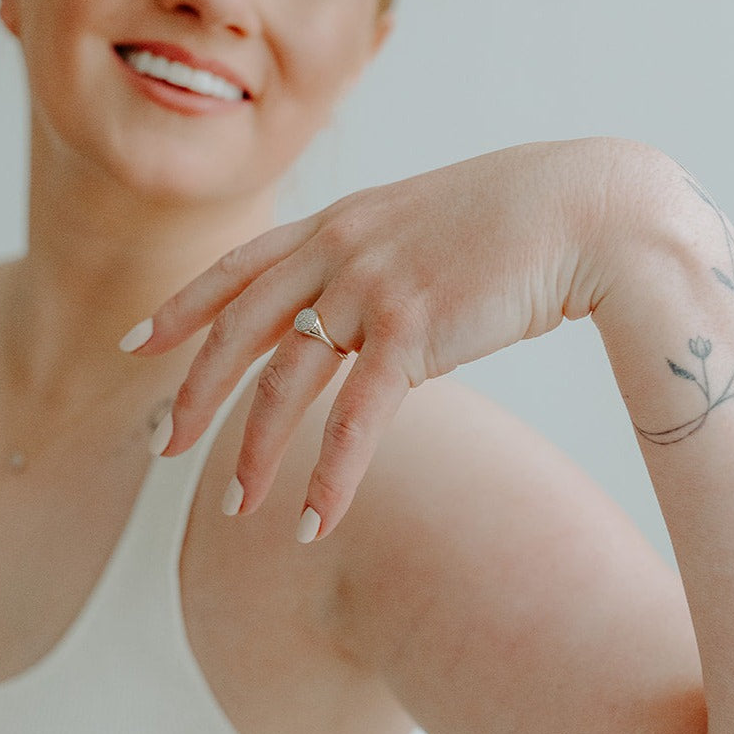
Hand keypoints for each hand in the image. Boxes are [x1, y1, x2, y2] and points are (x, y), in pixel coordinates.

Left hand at [130, 137, 642, 539]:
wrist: (594, 208)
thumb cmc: (528, 221)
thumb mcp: (433, 229)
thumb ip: (386, 266)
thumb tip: (371, 325)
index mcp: (341, 222)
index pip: (239, 266)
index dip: (183, 308)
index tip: (140, 344)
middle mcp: (341, 247)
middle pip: (240, 331)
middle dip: (196, 395)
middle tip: (164, 449)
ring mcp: (372, 285)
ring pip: (285, 383)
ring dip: (256, 454)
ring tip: (235, 510)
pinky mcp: (413, 328)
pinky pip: (355, 421)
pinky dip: (330, 479)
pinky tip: (311, 525)